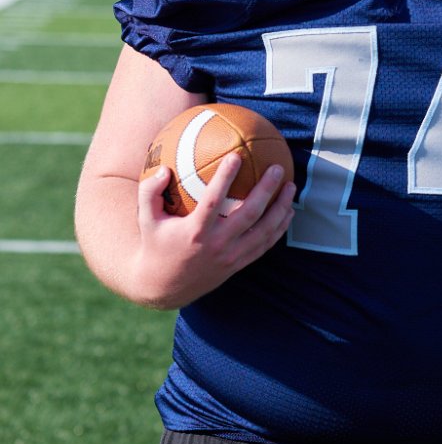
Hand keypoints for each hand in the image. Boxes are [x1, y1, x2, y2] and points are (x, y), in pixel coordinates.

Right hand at [132, 154, 295, 308]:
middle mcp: (216, 245)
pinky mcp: (238, 265)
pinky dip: (279, 228)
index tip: (236, 155)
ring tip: (291, 187)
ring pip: (264, 231)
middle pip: (249, 214)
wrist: (162, 288)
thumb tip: (163, 168)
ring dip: (281, 208)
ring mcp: (230, 257)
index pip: (214, 201)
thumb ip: (150, 191)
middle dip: (267, 189)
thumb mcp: (146, 219)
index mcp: (194, 232)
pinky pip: (264, 245)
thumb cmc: (155, 245)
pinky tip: (287, 211)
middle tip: (278, 168)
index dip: (225, 178)